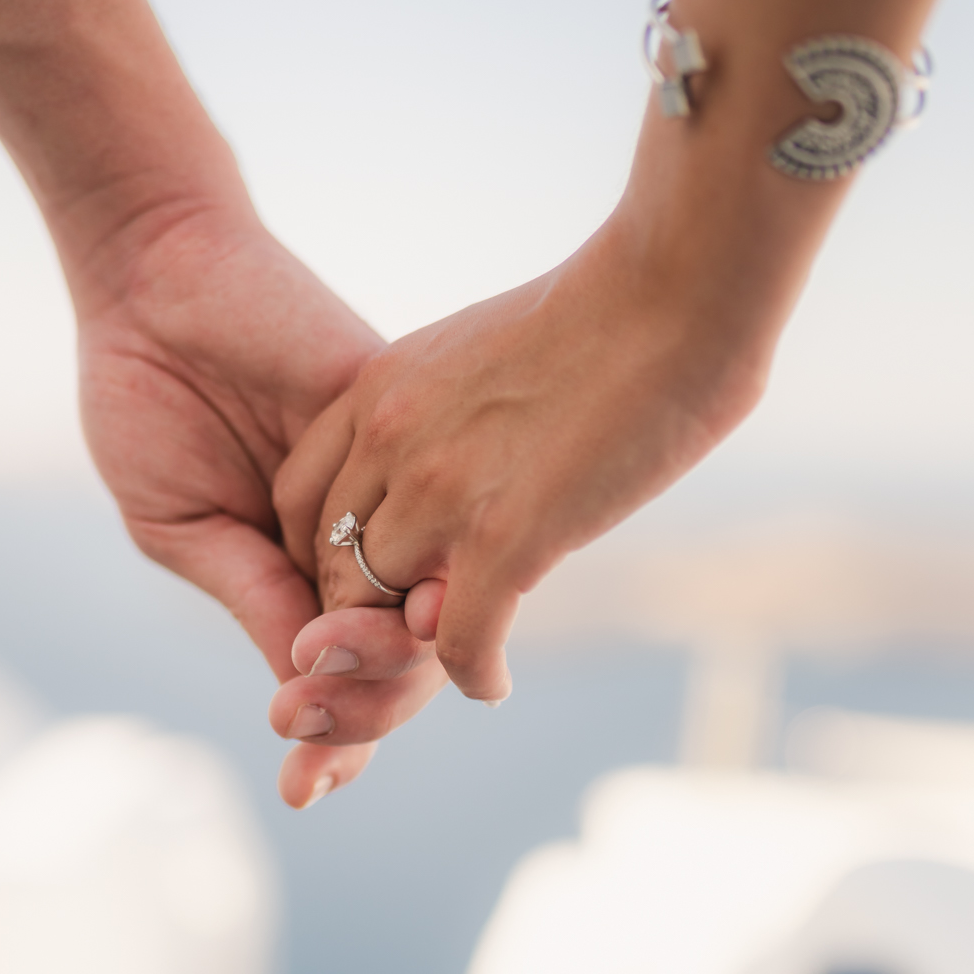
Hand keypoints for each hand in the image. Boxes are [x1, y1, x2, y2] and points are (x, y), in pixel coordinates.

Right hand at [76, 194, 418, 806]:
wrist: (154, 280)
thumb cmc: (149, 400)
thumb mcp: (185, 527)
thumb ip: (254, 603)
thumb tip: (305, 694)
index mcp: (303, 568)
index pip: (340, 669)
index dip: (332, 735)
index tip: (303, 790)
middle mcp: (360, 535)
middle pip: (395, 653)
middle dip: (359, 716)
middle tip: (310, 742)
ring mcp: (388, 485)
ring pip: (419, 602)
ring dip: (380, 670)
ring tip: (324, 700)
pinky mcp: (404, 423)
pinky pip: (427, 519)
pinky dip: (410, 583)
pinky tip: (392, 631)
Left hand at [269, 172, 777, 784]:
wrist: (674, 288)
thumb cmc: (608, 310)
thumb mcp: (481, 352)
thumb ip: (449, 411)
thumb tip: (471, 453)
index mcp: (379, 391)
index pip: (299, 499)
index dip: (323, 552)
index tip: (367, 578)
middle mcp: (390, 443)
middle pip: (330, 564)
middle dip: (358, 612)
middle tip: (403, 639)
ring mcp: (442, 493)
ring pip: (378, 609)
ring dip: (410, 648)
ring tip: (451, 661)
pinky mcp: (505, 539)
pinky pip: (457, 643)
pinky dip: (474, 675)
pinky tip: (493, 685)